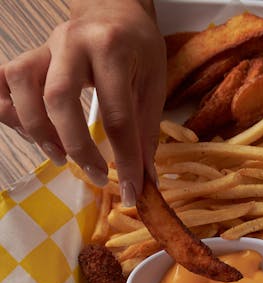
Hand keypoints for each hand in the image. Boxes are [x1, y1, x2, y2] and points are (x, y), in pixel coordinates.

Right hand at [0, 0, 165, 203]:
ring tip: (59, 155)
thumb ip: (145, 134)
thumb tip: (144, 182)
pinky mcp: (31, 57)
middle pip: (58, 98)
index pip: (117, 115)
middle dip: (76, 147)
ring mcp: (46, 47)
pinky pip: (4, 82)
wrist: (113, 11)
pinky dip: (10, 111)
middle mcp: (72, 42)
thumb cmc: (137, 49)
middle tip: (97, 175)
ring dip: (37, 129)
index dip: (125, 160)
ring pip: (22, 86)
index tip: (132, 191)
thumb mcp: (153, 86)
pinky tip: (31, 132)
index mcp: (112, 48)